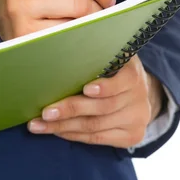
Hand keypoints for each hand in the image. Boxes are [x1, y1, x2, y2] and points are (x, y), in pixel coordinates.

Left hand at [27, 56, 164, 147]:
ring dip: (64, 127)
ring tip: (40, 125)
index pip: (123, 81)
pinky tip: (56, 131)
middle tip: (46, 112)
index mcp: (133, 73)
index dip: (105, 87)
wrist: (137, 92)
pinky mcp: (132, 136)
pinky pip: (97, 139)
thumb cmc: (112, 69)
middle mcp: (139, 97)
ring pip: (96, 127)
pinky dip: (74, 135)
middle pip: (103, 108)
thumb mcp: (109, 55)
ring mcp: (137, 118)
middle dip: (71, 110)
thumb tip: (63, 40)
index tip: (86, 89)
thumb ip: (93, 52)